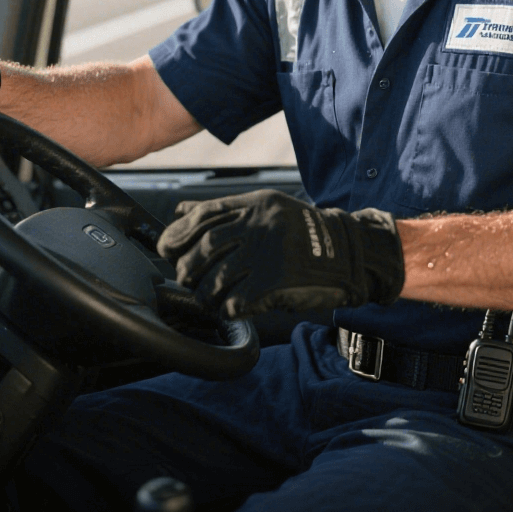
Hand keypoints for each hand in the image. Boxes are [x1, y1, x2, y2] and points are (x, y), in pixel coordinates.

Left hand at [156, 189, 405, 317]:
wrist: (347, 250)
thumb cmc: (302, 232)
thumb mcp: (266, 207)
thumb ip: (226, 210)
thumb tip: (181, 213)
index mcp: (255, 204)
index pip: (203, 215)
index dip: (177, 233)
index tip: (165, 247)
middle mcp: (259, 224)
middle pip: (204, 247)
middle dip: (187, 267)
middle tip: (187, 277)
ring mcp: (268, 252)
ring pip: (216, 277)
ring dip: (205, 293)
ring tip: (208, 297)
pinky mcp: (277, 280)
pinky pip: (237, 299)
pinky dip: (227, 307)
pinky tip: (231, 307)